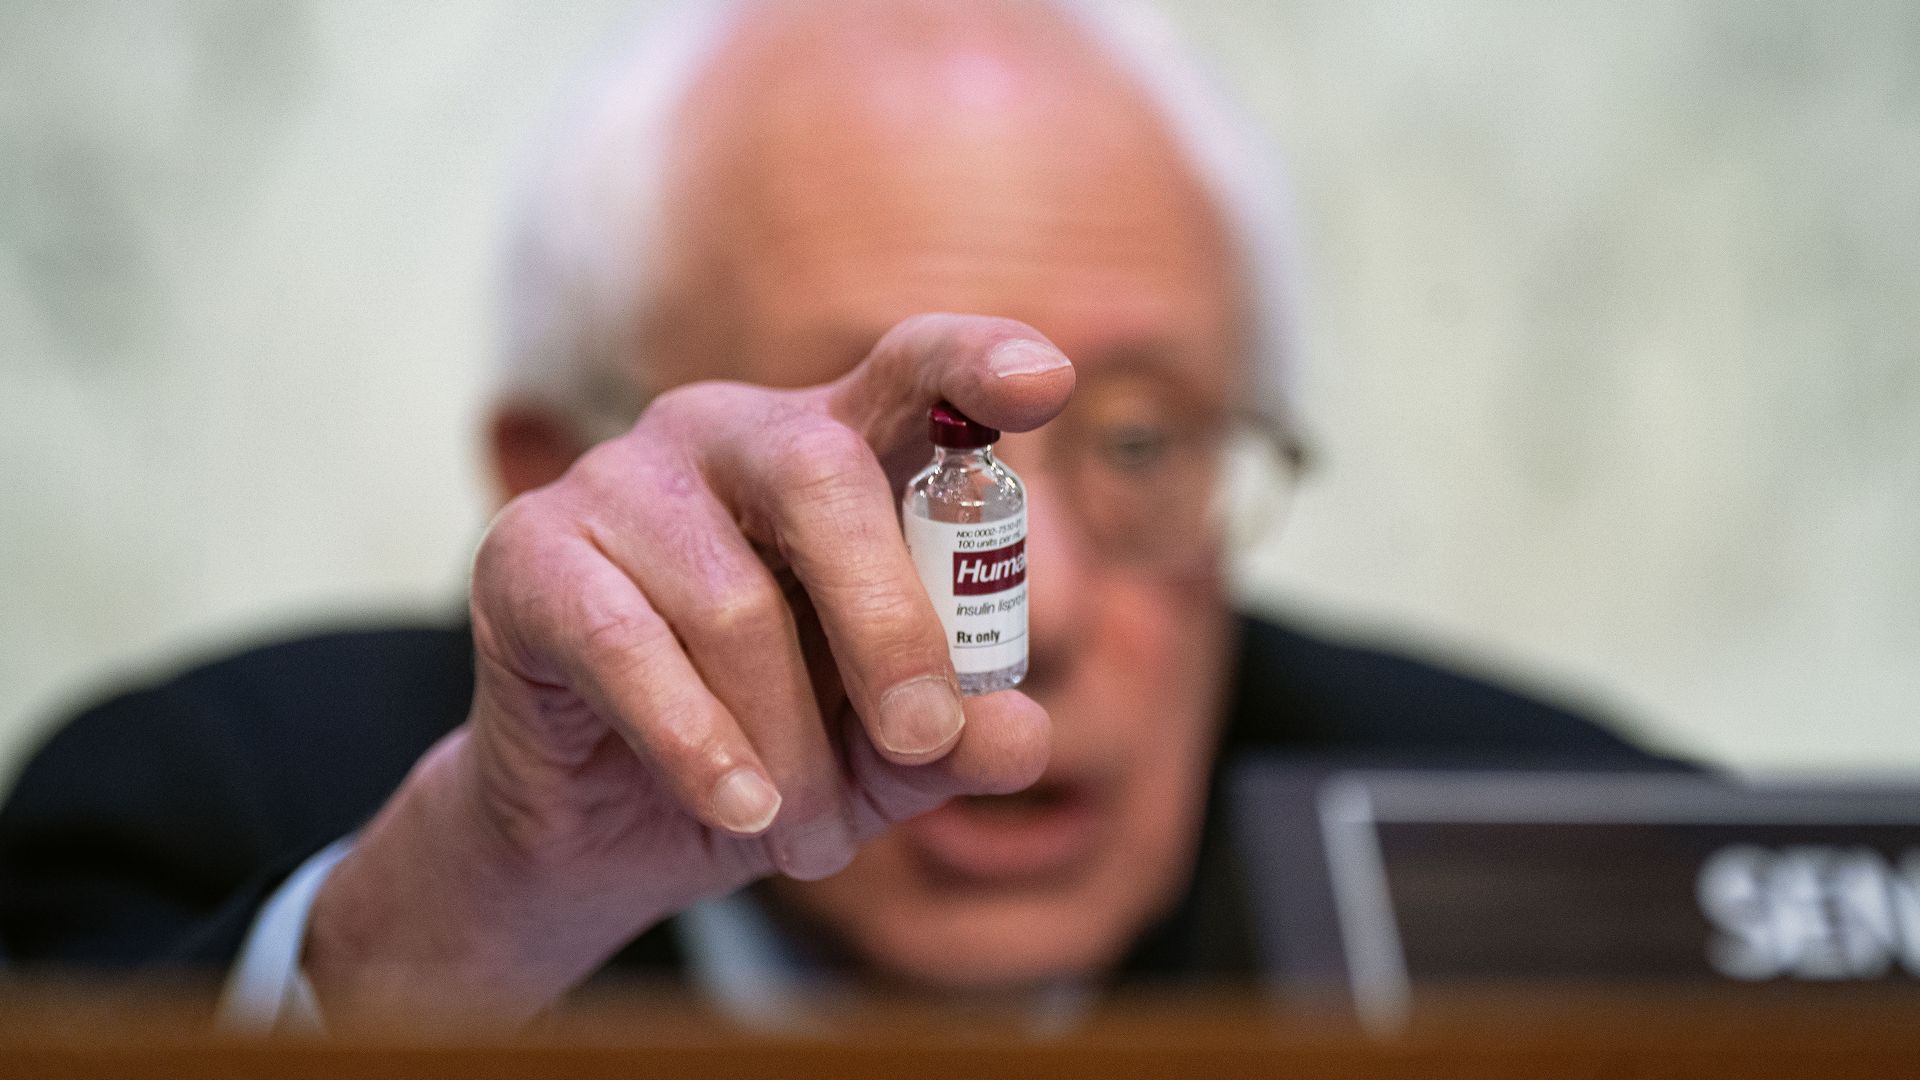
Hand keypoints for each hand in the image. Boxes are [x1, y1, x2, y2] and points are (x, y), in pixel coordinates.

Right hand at [304, 314, 1074, 1022]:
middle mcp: (727, 435)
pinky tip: (739, 810)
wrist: (598, 827)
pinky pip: (625, 643)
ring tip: (811, 837)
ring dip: (786, 743)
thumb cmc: (766, 753)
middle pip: (826, 474)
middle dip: (889, 624)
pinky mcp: (527, 553)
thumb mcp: (881, 760)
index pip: (912, 371)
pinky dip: (695, 742)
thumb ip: (955, 741)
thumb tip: (1024, 737)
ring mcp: (618, 480)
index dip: (977, 363)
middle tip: (921, 742)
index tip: (1047, 381)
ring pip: (732, 598)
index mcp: (833, 450)